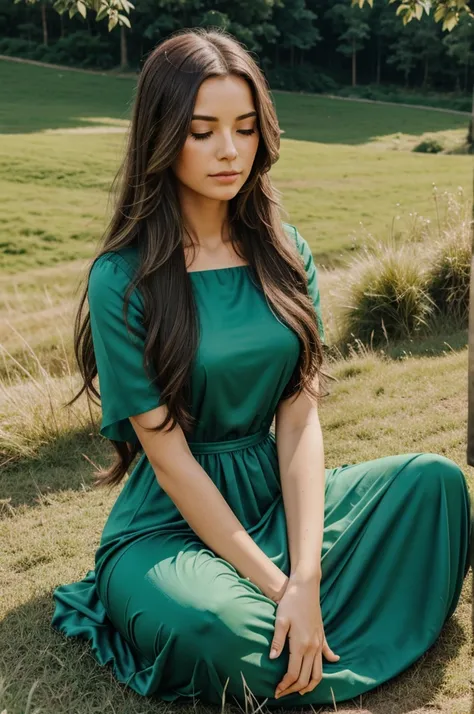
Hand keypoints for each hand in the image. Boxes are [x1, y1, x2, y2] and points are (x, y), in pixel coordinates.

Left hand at [269, 575, 339, 698]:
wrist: (305, 587)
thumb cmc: (291, 602)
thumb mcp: (280, 620)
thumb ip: (277, 641)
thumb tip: (273, 659)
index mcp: (301, 644)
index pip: (294, 673)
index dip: (285, 685)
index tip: (277, 691)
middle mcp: (313, 647)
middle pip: (307, 677)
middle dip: (295, 689)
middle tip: (284, 693)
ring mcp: (319, 642)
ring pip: (319, 671)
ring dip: (311, 683)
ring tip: (301, 690)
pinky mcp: (322, 635)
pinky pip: (327, 653)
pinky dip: (328, 662)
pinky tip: (332, 662)